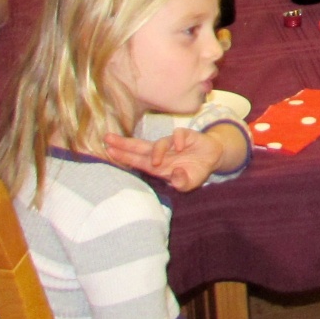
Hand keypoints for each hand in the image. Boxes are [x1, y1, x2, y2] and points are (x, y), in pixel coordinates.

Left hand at [105, 128, 225, 191]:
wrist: (212, 157)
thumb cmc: (195, 171)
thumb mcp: (189, 183)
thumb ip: (182, 183)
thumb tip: (175, 176)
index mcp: (158, 165)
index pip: (137, 160)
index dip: (124, 156)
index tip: (109, 151)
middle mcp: (162, 153)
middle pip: (140, 147)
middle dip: (124, 144)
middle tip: (107, 139)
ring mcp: (173, 144)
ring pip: (159, 143)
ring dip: (156, 151)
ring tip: (156, 161)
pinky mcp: (186, 136)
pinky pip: (178, 135)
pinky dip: (177, 140)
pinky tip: (179, 147)